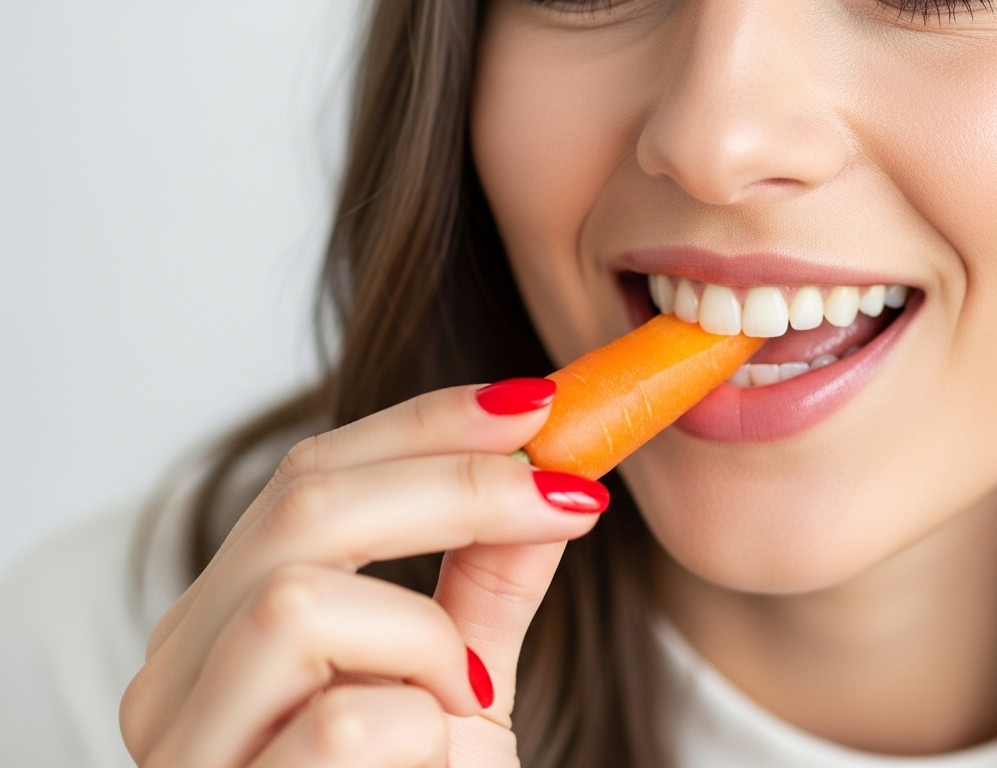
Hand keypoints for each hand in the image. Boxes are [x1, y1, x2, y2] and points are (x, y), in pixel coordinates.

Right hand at [120, 380, 606, 766]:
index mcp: (224, 621)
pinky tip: (438, 761)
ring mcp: (188, 747)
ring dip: (427, 639)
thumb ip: (484, 587)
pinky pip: (346, 724)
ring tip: (464, 700)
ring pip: (302, 603)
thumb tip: (545, 477)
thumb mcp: (457, 688)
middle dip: (458, 485)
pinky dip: (428, 731)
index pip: (310, 474)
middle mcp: (177, 674)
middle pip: (302, 507)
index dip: (430, 423)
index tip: (540, 405)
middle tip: (568, 498)